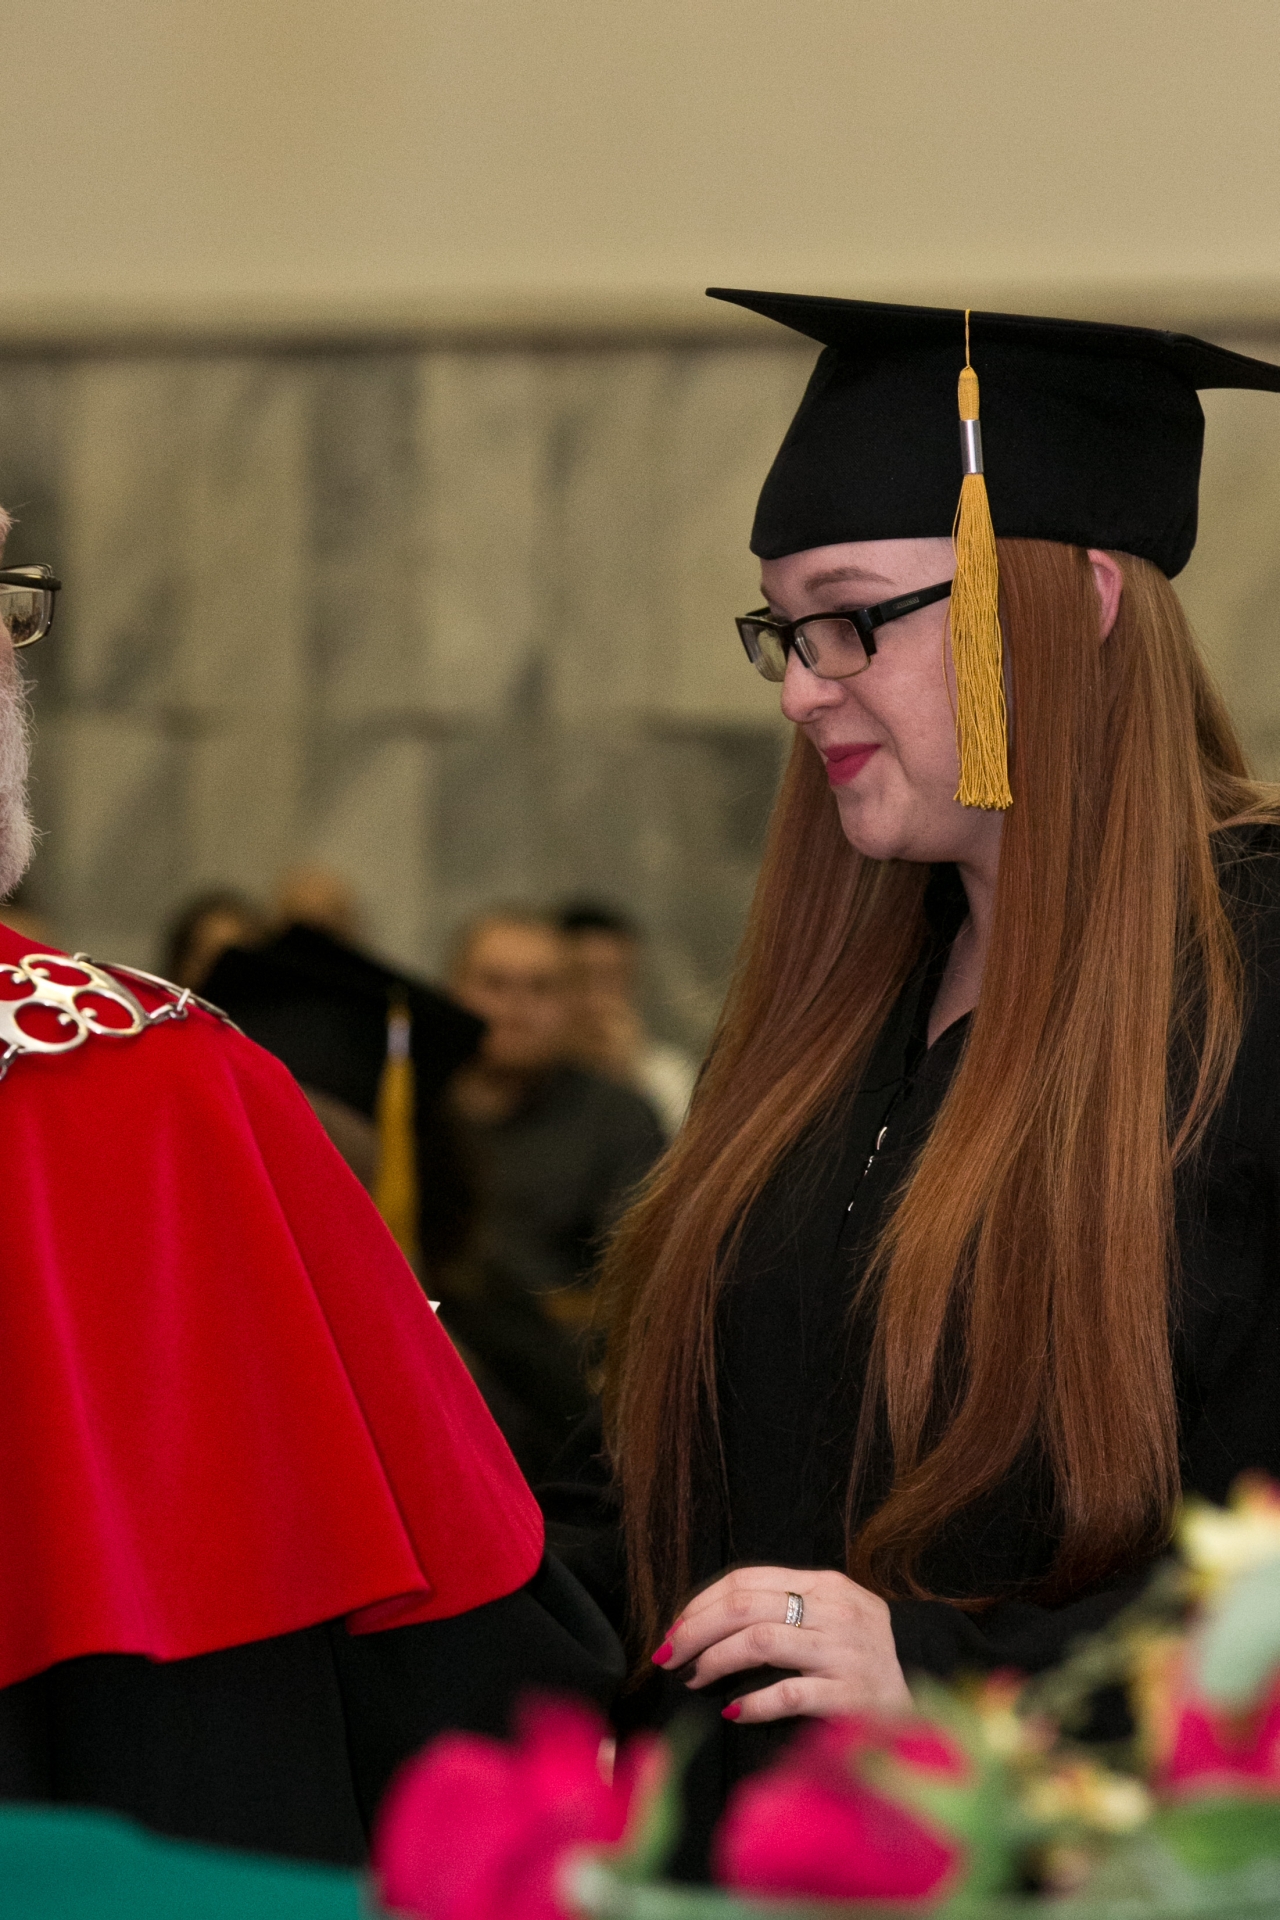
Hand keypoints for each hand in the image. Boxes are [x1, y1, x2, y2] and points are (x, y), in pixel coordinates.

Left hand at [652, 1565, 911, 1724]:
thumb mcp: (833, 1609)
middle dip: (695, 1631)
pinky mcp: (851, 1695)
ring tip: (695, 1679)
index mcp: (823, 1583)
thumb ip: (784, 1604)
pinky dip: (753, 1703)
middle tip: (669, 1655)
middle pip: (744, 1607)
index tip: (675, 1628)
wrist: (929, 1681)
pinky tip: (732, 1712)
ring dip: (715, 1661)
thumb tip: (711, 1619)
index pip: (745, 1580)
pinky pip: (789, 1693)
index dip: (700, 1603)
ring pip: (759, 1642)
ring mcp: (843, 1651)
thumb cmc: (866, 1649)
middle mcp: (832, 1611)